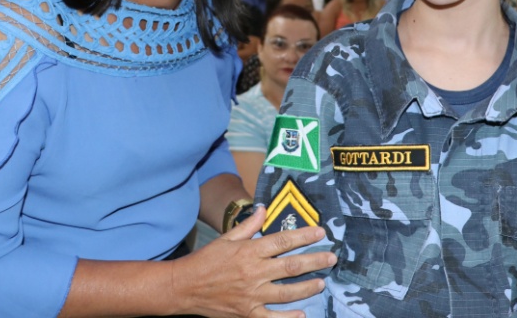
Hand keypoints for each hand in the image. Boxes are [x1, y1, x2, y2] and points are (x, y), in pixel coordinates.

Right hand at [170, 205, 335, 317]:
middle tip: (332, 258)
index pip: (282, 241)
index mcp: (249, 252)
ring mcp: (251, 296)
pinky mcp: (247, 314)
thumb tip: (263, 209)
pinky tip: (301, 314)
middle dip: (315, 261)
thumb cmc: (205, 260)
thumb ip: (248, 226)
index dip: (304, 236)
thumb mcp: (226, 238)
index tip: (321, 232)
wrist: (183, 287)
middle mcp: (254, 273)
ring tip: (321, 282)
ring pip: (287, 292)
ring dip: (307, 288)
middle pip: (291, 266)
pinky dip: (288, 317)